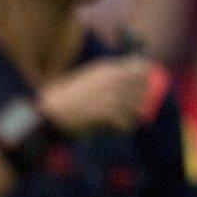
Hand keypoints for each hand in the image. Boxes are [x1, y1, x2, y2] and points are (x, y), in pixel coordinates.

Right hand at [37, 56, 153, 136]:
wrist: (52, 112)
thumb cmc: (68, 98)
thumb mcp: (89, 78)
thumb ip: (109, 77)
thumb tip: (128, 80)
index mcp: (108, 69)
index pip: (142, 67)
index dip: (144, 78)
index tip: (139, 89)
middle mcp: (113, 80)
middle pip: (143, 88)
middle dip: (138, 100)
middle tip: (127, 110)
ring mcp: (111, 96)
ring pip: (137, 107)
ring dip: (130, 116)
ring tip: (118, 121)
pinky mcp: (107, 113)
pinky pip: (127, 123)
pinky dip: (123, 128)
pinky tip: (113, 128)